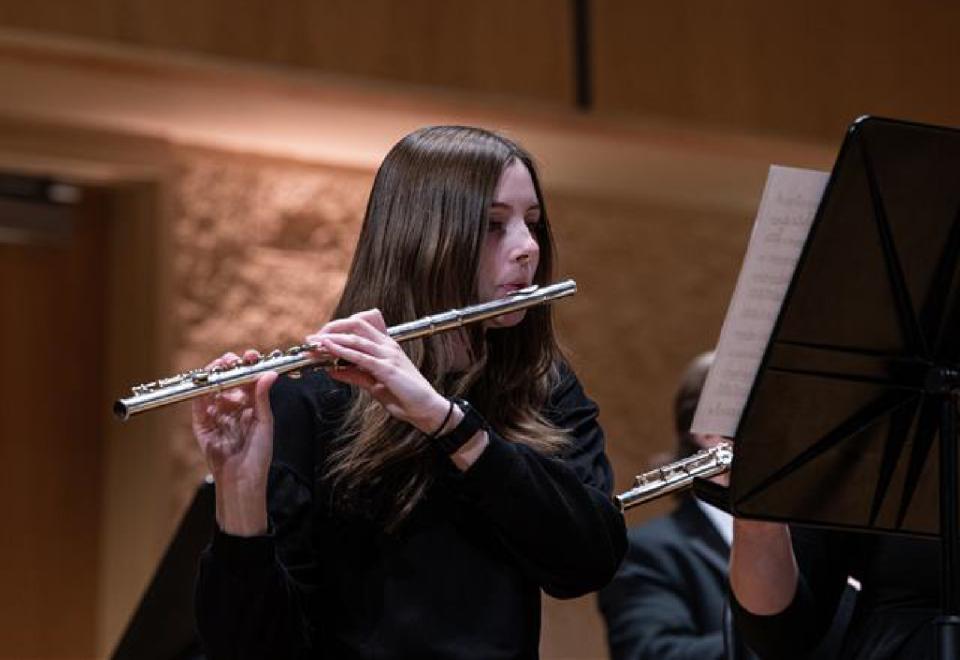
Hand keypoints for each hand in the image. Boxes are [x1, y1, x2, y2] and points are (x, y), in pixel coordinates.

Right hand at [191, 350, 276, 533]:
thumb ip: (262, 398)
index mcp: (251, 407)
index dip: (248, 366)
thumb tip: (269, 373)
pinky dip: (200, 391)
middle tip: (233, 359)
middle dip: (230, 366)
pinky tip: (206, 380)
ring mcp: (216, 415)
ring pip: (212, 388)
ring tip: (221, 364)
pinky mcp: (201, 425)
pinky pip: (198, 404)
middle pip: (228, 380)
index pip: (248, 380)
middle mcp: (233, 408)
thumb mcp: (264, 423)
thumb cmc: (258, 455)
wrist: (242, 479)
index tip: (252, 356)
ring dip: (215, 374)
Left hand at [309, 310, 449, 434]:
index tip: (319, 338)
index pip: (359, 327)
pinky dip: (342, 351)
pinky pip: (361, 356)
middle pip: (356, 324)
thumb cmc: (404, 397)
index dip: (337, 329)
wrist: (426, 410)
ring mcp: (388, 355)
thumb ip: (355, 375)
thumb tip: (332, 370)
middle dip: (331, 328)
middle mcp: (388, 346)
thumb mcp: (374, 385)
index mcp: (386, 347)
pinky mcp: (388, 368)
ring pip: (356, 338)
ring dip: (331, 339)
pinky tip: (329, 350)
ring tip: (314, 343)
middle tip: (312, 339)